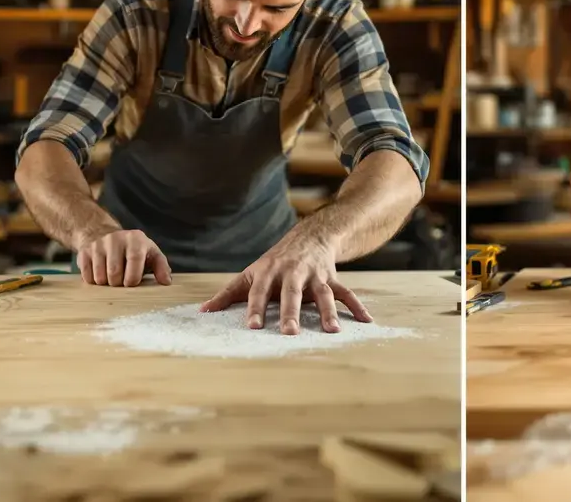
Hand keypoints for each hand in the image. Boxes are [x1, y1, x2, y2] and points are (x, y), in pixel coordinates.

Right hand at [77, 228, 172, 286]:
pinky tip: (100, 274)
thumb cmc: (133, 250)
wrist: (104, 235)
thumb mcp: (151, 254)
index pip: (134, 259)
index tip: (132, 283)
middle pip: (114, 272)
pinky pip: (87, 277)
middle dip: (119, 283)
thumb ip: (161, 267)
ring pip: (100, 277)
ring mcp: (98, 244)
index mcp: (135, 238)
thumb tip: (166, 282)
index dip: (133, 277)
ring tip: (112, 277)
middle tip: (121, 281)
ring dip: (106, 284)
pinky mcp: (84, 252)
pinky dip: (94, 281)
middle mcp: (115, 238)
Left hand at [198, 232, 371, 334]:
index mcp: (269, 273)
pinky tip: (367, 321)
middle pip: (291, 293)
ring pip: (323, 294)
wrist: (309, 236)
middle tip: (290, 333)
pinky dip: (357, 307)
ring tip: (332, 331)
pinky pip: (346, 293)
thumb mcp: (251, 274)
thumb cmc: (274, 262)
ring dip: (328, 312)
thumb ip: (228, 294)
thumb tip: (203, 312)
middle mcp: (292, 273)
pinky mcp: (333, 278)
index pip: (259, 293)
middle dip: (291, 312)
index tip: (252, 327)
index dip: (255, 309)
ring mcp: (315, 276)